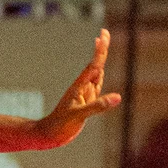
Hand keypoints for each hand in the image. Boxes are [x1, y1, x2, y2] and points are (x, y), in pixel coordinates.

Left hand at [36, 30, 121, 148]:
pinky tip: (99, 72)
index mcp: (80, 87)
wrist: (50, 134)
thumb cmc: (60, 125)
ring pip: (96, 74)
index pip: (93, 66)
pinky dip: (100, 78)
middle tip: (104, 32)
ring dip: (100, 59)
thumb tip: (117, 97)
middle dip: (101, 49)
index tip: (101, 36)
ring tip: (102, 44)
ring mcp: (84, 94)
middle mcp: (83, 88)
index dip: (99, 51)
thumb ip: (97, 106)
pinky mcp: (86, 103)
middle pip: (96, 65)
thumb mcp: (79, 115)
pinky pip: (96, 88)